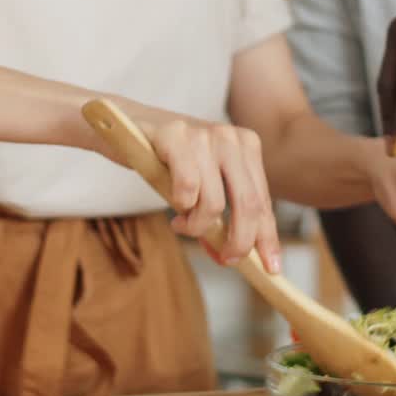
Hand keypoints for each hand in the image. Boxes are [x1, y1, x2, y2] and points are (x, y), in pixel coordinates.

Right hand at [143, 118, 282, 273]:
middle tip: (225, 259)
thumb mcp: (202, 185)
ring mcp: (203, 134)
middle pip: (248, 204)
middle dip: (238, 242)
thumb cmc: (165, 161)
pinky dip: (180, 206)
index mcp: (246, 146)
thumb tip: (229, 256)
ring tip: (182, 224)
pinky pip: (188, 188)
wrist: (123, 127)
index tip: (272, 268)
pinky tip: (174, 205)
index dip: (267, 237)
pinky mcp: (175, 136)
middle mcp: (230, 137)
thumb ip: (219, 216)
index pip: (262, 200)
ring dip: (197, 226)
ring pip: (215, 203)